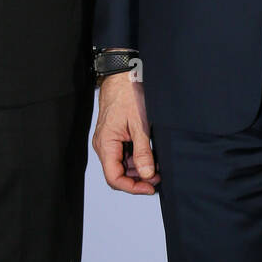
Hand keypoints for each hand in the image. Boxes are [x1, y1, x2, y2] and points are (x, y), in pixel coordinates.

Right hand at [92, 70, 159, 193]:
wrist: (122, 74)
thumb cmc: (128, 94)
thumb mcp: (140, 124)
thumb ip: (143, 152)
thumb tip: (147, 175)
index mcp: (105, 143)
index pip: (114, 178)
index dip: (132, 187)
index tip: (150, 187)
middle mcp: (103, 145)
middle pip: (117, 174)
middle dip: (137, 179)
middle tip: (158, 177)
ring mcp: (108, 140)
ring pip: (121, 165)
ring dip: (138, 169)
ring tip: (156, 166)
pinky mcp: (114, 135)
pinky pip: (123, 154)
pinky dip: (136, 158)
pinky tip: (150, 155)